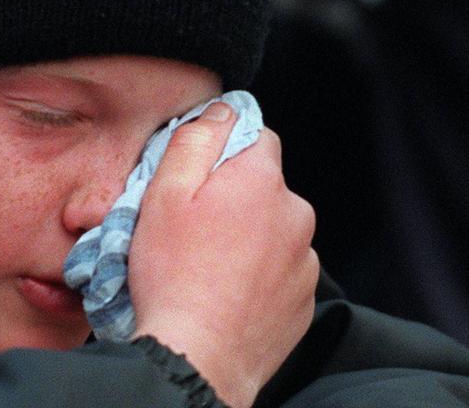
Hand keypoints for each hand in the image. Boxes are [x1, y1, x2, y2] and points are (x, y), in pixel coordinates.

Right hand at [129, 103, 317, 407]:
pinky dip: (258, 277)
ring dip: (248, 239)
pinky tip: (225, 292)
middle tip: (193, 230)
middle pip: (265, 186)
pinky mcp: (304, 301)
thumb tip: (220, 111)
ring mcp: (305, 261)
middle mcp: (296, 215)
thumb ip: (196, 141)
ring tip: (207, 268)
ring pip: (274, 231)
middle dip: (235, 199)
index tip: (197, 179)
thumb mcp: (164, 194)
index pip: (256, 136)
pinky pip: (281, 272)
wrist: (197, 358)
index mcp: (261, 181)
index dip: (224, 151)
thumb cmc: (173, 276)